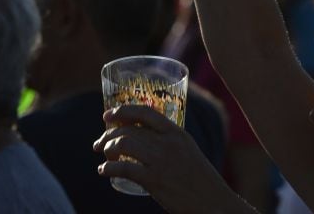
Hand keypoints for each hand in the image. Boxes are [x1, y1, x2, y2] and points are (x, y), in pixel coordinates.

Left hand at [94, 105, 241, 213]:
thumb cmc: (200, 180)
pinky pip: (124, 168)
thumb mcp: (188, 152)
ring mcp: (161, 161)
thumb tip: (143, 141)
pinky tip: (103, 171)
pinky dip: (108, 168)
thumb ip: (168, 143)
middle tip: (99, 144)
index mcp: (177, 133)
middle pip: (129, 130)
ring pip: (123, 144)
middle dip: (108, 135)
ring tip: (103, 157)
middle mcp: (168, 143)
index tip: (107, 116)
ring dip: (107, 149)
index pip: (144, 112)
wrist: (214, 203)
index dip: (122, 111)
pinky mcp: (155, 180)